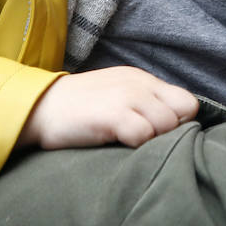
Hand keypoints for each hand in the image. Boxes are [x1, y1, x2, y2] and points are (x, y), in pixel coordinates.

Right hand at [18, 67, 198, 149]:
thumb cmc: (78, 110)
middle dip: (169, 133)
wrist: (39, 108)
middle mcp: (138, 84)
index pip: (187, 101)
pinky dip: (137, 145)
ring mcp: (127, 96)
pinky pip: (145, 134)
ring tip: (128, 144)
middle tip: (144, 143)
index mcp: (141, 79)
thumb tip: (173, 129)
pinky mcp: (113, 114)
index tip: (159, 136)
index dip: (179, 123)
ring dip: (153, 141)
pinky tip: (118, 144)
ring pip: (166, 125)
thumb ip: (144, 104)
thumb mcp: (116, 96)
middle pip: (182, 113)